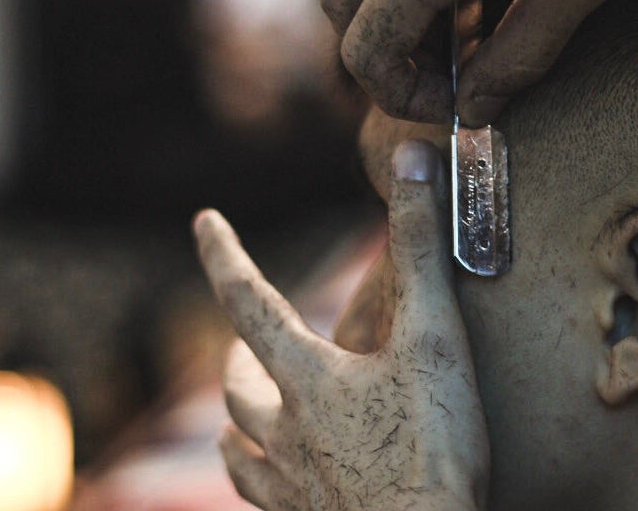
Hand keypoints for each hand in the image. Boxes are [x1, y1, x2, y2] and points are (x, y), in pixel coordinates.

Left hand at [194, 140, 488, 509]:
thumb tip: (411, 161)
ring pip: (239, 447)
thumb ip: (421, 250)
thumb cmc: (432, 447)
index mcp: (307, 376)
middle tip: (242, 343)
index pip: (250, 300)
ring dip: (239, 421)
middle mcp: (285, 429)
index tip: (203, 220)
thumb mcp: (435, 339)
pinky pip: (261, 498)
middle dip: (237, 355)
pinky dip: (259, 476)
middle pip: (238, 385)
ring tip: (244, 417)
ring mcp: (291, 483)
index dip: (225, 255)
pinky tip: (280, 482)